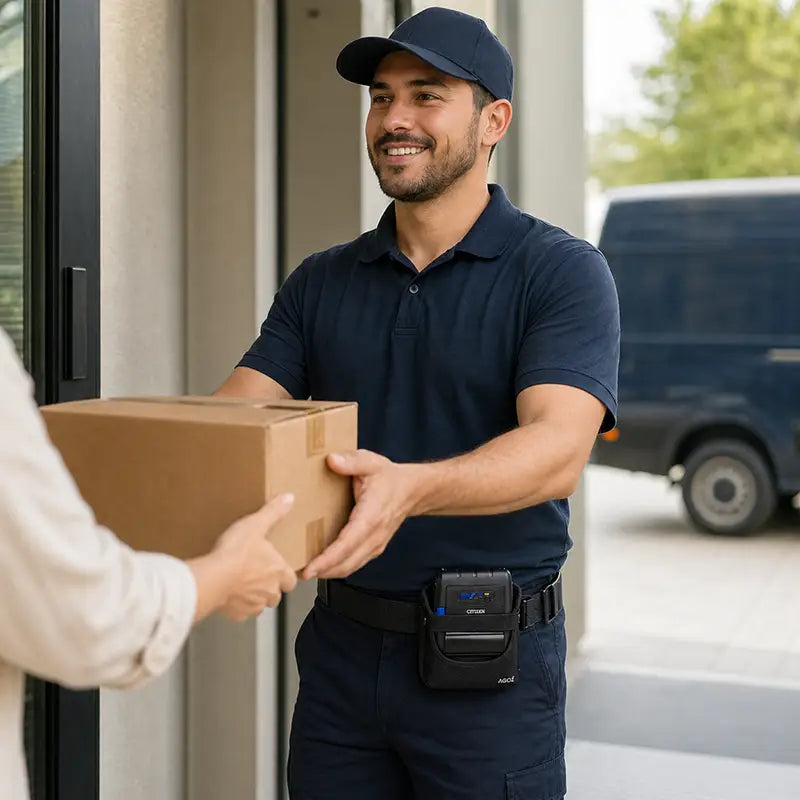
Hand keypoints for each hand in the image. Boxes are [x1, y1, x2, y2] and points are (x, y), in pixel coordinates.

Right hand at [213, 494, 298, 620]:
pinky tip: (226, 592)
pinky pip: (240, 612)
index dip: (285, 575)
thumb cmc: (235, 554)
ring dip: (253, 596)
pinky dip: (236, 605)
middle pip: (275, 594)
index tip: (278, 569)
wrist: (213, 578)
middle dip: (268, 587)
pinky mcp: (236, 613)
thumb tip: (289, 499)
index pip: (290, 580)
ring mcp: (253, 604)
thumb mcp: (256, 524)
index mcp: (278, 571)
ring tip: (240, 582)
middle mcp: (269, 591)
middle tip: (256, 574)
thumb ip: (273, 512)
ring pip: (259, 604)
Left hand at [302, 450, 421, 579]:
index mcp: (371, 516)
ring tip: (305, 571)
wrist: (412, 490)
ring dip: (328, 573)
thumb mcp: (371, 462)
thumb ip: (351, 461)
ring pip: (350, 567)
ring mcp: (375, 544)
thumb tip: (331, 460)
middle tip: (295, 573)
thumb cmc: (390, 478)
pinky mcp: (374, 548)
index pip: (347, 544)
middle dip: (321, 572)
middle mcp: (374, 535)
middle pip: (346, 563)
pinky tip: (322, 565)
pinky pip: (354, 563)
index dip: (327, 559)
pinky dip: (337, 568)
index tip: (310, 568)